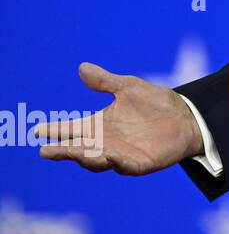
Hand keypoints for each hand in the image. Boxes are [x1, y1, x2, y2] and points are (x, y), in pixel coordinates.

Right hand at [35, 62, 204, 175]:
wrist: (186, 116)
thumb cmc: (156, 102)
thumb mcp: (129, 87)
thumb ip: (105, 82)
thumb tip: (82, 67)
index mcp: (99, 126)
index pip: (71, 129)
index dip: (55, 131)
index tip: (38, 130)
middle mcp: (105, 143)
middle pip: (79, 149)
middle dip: (64, 150)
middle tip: (48, 151)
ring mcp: (121, 155)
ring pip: (97, 161)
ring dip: (86, 157)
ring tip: (74, 151)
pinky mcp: (140, 163)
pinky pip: (125, 166)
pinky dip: (117, 163)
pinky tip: (110, 156)